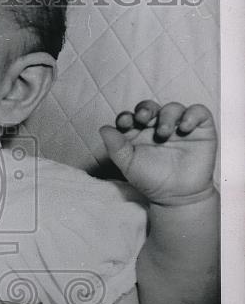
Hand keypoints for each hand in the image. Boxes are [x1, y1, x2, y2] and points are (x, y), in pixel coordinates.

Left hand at [99, 100, 216, 204]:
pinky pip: (198, 111)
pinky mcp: (200, 128)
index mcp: (138, 133)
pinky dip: (191, 115)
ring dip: (167, 116)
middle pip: (150, 108)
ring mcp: (178, 126)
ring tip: (163, 133)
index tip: (124, 122)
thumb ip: (116, 148)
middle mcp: (157, 126)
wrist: (177, 196)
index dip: (126, 117)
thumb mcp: (129, 165)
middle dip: (145, 109)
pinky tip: (184, 128)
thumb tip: (103, 129)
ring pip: (172, 108)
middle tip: (142, 117)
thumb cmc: (151, 180)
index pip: (131, 117)